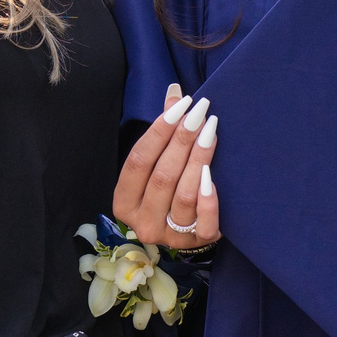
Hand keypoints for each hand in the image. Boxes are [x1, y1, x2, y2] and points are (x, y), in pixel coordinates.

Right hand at [113, 83, 222, 248]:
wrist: (187, 228)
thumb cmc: (168, 186)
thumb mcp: (158, 162)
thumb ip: (164, 131)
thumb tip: (175, 92)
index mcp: (124, 201)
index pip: (138, 160)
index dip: (159, 130)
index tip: (182, 105)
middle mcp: (141, 222)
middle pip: (162, 177)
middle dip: (182, 140)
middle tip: (201, 111)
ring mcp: (168, 237)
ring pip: (183, 196)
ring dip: (199, 160)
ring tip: (211, 131)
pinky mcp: (195, 244)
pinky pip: (203, 224)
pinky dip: (208, 200)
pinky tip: (213, 175)